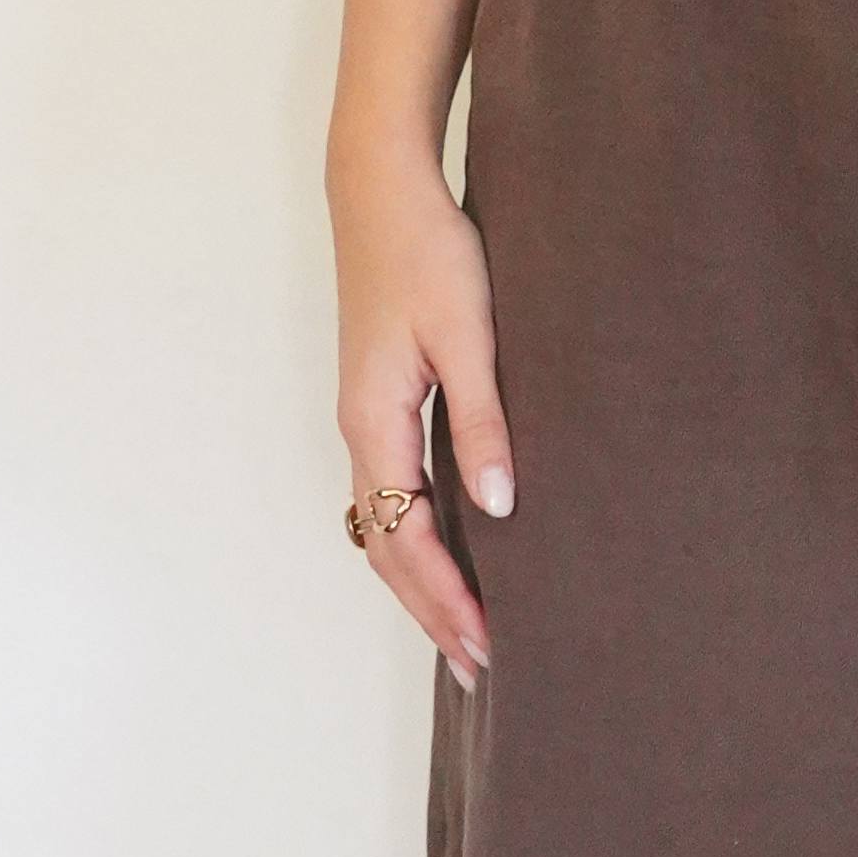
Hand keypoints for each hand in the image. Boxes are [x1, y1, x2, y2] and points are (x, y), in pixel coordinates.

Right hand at [334, 151, 514, 689]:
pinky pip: (390, 492)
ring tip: (461, 630)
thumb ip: (484, 421)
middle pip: (385, 548)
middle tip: (476, 668)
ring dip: (419, 582)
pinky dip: (414, 539)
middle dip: (429, 610)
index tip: (486, 645)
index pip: (407, 538)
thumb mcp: (468, 334)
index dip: (446, 598)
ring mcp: (364, 418)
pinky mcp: (379, 402)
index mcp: (375, 422)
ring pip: (383, 525)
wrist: (382, 189)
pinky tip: (447, 553)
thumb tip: (497, 506)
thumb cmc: (428, 251)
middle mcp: (359, 430)